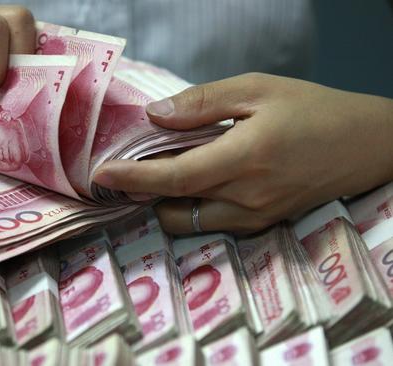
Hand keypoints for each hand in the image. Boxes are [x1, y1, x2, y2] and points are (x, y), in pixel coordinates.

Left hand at [93, 73, 392, 232]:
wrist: (366, 146)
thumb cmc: (313, 110)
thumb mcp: (258, 90)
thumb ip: (202, 104)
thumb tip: (154, 116)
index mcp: (244, 158)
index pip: (173, 177)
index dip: (132, 178)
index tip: (100, 173)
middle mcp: (245, 198)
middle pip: (171, 206)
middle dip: (143, 189)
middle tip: (135, 162)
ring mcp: (254, 218)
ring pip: (187, 221)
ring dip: (166, 200)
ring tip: (168, 168)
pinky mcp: (261, 225)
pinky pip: (210, 223)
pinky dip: (190, 205)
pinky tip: (197, 178)